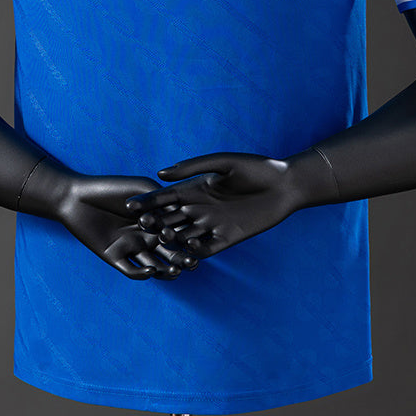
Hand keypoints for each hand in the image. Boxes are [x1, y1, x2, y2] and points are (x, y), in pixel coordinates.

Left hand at [29, 159, 198, 279]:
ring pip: (153, 266)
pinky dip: (142, 274)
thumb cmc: (110, 187)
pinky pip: (131, 270)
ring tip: (174, 271)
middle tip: (193, 263)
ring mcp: (131, 248)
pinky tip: (150, 271)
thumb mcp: (141, 189)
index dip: (189, 240)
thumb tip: (184, 213)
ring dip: (165, 271)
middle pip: (168, 253)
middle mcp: (145, 237)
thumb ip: (161, 200)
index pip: (176, 234)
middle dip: (182, 259)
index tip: (200, 244)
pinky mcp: (115, 257)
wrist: (76, 196)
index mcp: (155, 221)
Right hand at [123, 151, 314, 258]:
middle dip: (155, 222)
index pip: (165, 197)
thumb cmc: (256, 167)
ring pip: (184, 236)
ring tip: (161, 241)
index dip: (148, 201)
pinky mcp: (227, 239)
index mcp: (196, 188)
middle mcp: (200, 208)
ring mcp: (212, 225)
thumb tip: (161, 173)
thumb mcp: (223, 163)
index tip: (128, 205)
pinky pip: (205, 249)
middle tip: (138, 227)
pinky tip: (186, 253)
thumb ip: (192, 168)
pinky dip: (194, 252)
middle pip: (171, 218)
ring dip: (173, 240)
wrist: (286, 185)